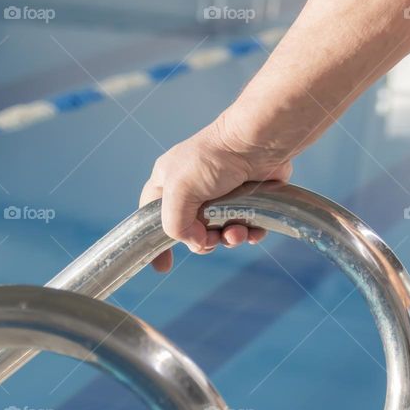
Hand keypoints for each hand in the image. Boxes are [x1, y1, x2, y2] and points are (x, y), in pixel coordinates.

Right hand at [139, 112, 292, 271]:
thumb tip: (197, 243)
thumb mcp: (179, 190)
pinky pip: (245, 228)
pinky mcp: (247, 199)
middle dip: (203, 241)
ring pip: (219, 233)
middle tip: (212, 237)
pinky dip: (249, 234)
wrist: (258, 143)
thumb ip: (175, 224)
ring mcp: (221, 196)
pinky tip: (254, 231)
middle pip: (190, 232)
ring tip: (238, 232)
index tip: (162, 266)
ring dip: (229, 239)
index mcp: (167, 183)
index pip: (151, 218)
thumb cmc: (213, 159)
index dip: (155, 243)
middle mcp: (192, 191)